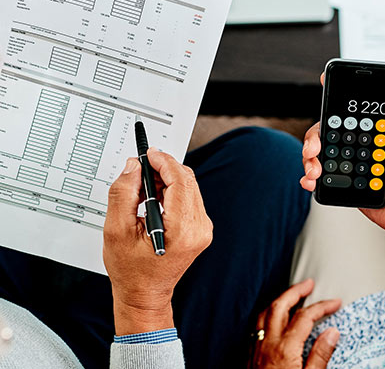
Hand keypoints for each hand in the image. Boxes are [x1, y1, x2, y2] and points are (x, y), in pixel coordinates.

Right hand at [103, 148, 212, 334]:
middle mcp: (198, 228)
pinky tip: (155, 198)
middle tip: (141, 169)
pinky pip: (189, 197)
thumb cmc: (131, 271)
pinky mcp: (200, 228)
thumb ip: (124, 193)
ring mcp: (203, 229)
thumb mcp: (117, 230)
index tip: (149, 154)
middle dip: (164, 169)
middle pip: (187, 180)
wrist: (145, 295)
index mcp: (182, 230)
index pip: (180, 181)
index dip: (164, 162)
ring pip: (189, 186)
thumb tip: (133, 167)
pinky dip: (172, 191)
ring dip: (167, 179)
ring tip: (144, 187)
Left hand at [251, 279, 340, 368]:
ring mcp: (256, 346)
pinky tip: (274, 316)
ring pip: (265, 311)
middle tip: (308, 284)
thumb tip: (332, 333)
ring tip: (291, 294)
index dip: (322, 306)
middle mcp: (268, 342)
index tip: (334, 303)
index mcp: (285, 348)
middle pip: (280, 305)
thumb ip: (320, 355)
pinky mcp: (249, 353)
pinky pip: (257, 324)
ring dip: (280, 299)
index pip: (305, 317)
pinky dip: (267, 313)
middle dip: (295, 291)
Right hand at [301, 74, 384, 242]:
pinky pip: (323, 176)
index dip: (338, 98)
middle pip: (329, 133)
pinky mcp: (344, 182)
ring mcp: (351, 164)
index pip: (354, 113)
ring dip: (311, 160)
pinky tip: (310, 181)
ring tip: (313, 172)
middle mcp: (362, 146)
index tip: (325, 84)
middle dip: (315, 139)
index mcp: (378, 135)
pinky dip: (311, 177)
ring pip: (322, 154)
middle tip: (314, 150)